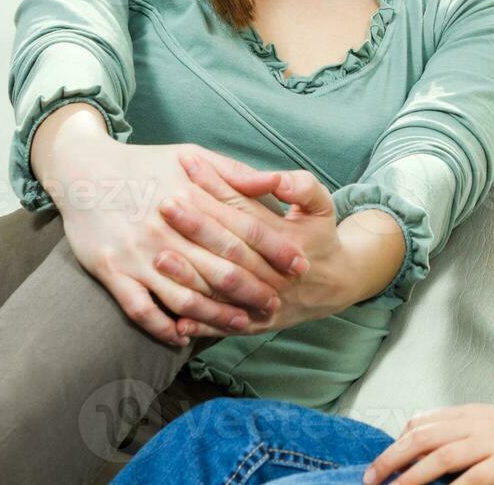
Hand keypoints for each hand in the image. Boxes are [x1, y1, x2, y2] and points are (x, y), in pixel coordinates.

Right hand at [45, 135, 308, 346]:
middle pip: (218, 267)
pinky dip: (163, 326)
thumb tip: (272, 183)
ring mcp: (137, 254)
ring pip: (184, 295)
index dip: (275, 249)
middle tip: (277, 304)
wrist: (83, 170)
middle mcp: (165, 229)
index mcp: (190, 198)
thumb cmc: (145, 164)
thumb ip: (232, 173)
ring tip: (242, 325)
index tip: (299, 265)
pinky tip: (183, 336)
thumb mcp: (191, 155)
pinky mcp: (111, 272)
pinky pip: (140, 309)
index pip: (242, 229)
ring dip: (216, 315)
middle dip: (253, 289)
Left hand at [159, 157, 352, 336]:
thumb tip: (273, 178)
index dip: (217, 187)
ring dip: (190, 276)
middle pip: (229, 249)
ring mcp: (263, 302)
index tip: (188, 165)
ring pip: (223, 291)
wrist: (335, 284)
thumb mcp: (322, 204)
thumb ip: (301, 187)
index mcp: (287, 240)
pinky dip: (200, 324)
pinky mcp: (254, 324)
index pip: (245, 211)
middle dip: (195, 226)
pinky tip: (174, 321)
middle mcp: (273, 273)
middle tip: (163, 204)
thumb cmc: (319, 235)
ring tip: (158, 257)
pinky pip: (224, 327)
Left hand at [362, 405, 493, 484]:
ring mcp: (490, 444)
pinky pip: (472, 479)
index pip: (422, 423)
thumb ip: (454, 427)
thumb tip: (417, 435)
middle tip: (372, 477)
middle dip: (393, 458)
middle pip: (423, 438)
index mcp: (467, 413)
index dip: (397, 442)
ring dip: (412, 476)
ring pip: (441, 457)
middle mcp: (474, 425)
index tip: (382, 462)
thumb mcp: (484, 420)